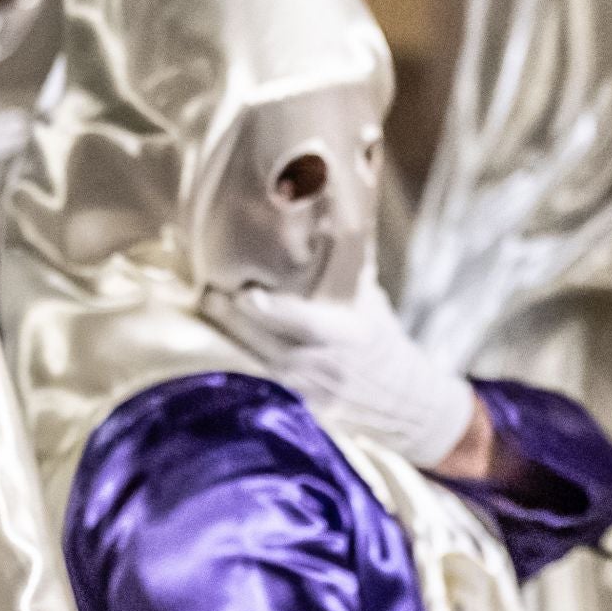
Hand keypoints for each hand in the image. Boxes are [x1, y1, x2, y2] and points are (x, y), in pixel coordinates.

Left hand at [202, 276, 479, 469]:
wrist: (404, 401)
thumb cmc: (380, 337)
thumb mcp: (368, 299)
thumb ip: (345, 261)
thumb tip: (337, 202)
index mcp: (348, 334)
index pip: (305, 323)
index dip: (272, 310)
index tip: (245, 292)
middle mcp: (325, 366)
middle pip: (267, 345)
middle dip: (232, 318)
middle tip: (207, 290)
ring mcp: (308, 392)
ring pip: (256, 364)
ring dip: (228, 336)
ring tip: (207, 308)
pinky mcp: (297, 408)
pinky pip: (259, 382)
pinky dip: (238, 359)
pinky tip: (219, 339)